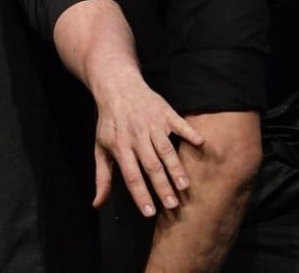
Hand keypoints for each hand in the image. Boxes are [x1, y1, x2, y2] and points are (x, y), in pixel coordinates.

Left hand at [93, 74, 204, 216]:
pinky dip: (189, 132)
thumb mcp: (101, 147)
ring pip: (165, 149)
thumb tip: (97, 203)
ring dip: (176, 167)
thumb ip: (102, 177)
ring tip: (184, 186)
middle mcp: (136, 136)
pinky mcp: (165, 112)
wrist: (117, 86)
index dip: (140, 194)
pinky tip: (200, 143)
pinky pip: (179, 123)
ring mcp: (152, 123)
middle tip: (173, 205)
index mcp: (120, 146)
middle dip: (162, 186)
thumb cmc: (109, 122)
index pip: (131, 175)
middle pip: (151, 165)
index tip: (150, 212)